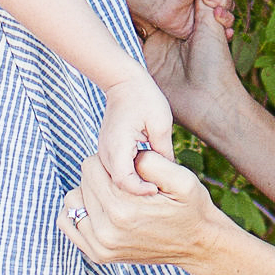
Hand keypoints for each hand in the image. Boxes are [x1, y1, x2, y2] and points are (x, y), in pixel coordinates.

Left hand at [61, 148, 230, 268]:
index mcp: (124, 209)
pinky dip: (80, 211)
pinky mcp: (98, 254)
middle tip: (124, 183)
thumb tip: (126, 158)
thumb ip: (151, 162)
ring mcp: (100, 246)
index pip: (91, 167)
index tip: (127, 169)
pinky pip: (68, 223)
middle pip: (82, 182)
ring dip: (89, 193)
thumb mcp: (182, 179)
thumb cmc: (190, 208)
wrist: (196, 245)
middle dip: (100, 175)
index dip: (108, 161)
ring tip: (113, 195)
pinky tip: (101, 208)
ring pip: (72, 201)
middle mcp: (107, 231)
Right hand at [90, 72, 173, 199]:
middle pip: (117, 185)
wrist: (123, 82)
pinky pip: (115, 171)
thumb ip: (164, 151)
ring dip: (132, 186)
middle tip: (157, 192)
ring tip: (152, 187)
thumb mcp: (161, 124)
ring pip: (115, 180)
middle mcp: (105, 151)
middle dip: (136, 192)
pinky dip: (128, 177)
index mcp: (118, 145)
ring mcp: (104, 152)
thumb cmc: (144, 98)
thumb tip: (170, 175)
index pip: (124, 181)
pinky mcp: (107, 151)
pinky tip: (144, 177)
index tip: (156, 188)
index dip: (140, 190)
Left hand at [123, 0, 233, 43]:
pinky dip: (225, 32)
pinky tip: (224, 30)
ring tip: (212, 13)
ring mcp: (203, 17)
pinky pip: (218, 34)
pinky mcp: (198, 31)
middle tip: (204, 0)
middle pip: (229, 6)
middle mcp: (207, 2)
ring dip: (225, 16)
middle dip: (222, 2)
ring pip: (227, 19)